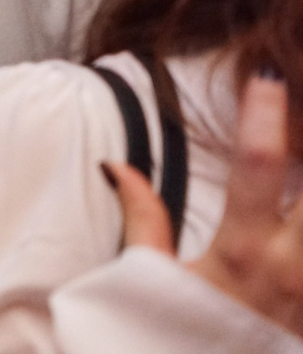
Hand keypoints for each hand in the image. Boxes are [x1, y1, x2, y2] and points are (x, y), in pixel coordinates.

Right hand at [108, 73, 302, 335]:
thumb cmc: (175, 342)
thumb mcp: (149, 282)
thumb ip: (143, 218)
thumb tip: (120, 166)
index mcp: (243, 252)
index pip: (258, 167)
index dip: (264, 115)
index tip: (266, 76)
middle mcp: (292, 267)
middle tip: (297, 107)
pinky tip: (302, 214)